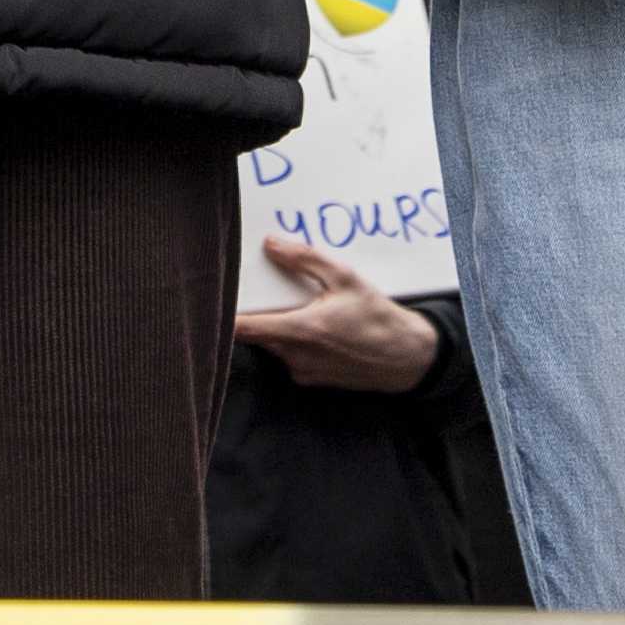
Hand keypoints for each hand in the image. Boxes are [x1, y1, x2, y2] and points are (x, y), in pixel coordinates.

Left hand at [231, 238, 443, 391]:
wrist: (406, 357)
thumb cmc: (377, 318)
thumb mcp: (345, 278)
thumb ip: (305, 259)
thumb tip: (271, 244)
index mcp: (301, 331)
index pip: (244, 329)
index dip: (224, 316)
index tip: (218, 299)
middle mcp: (296, 356)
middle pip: (257, 334)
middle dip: (260, 313)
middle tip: (270, 292)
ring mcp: (303, 372)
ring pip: (274, 345)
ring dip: (279, 327)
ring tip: (304, 308)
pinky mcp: (312, 380)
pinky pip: (290, 357)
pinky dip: (294, 342)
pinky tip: (318, 329)